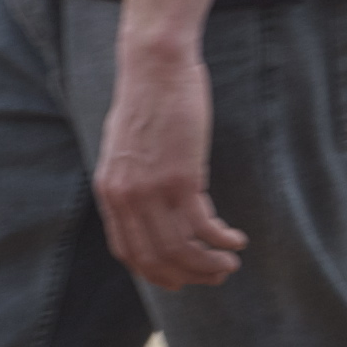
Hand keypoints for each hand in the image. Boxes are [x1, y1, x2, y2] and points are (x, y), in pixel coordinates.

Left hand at [94, 43, 246, 289]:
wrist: (155, 66)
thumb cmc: (148, 100)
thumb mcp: (128, 148)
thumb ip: (134, 181)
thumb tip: (152, 205)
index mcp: (110, 192)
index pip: (128, 252)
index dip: (156, 273)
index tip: (181, 280)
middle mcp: (126, 197)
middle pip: (156, 258)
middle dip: (189, 275)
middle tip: (215, 275)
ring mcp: (152, 190)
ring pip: (181, 248)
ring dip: (209, 263)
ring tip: (230, 262)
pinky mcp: (181, 178)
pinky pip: (204, 226)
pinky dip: (222, 239)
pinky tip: (237, 238)